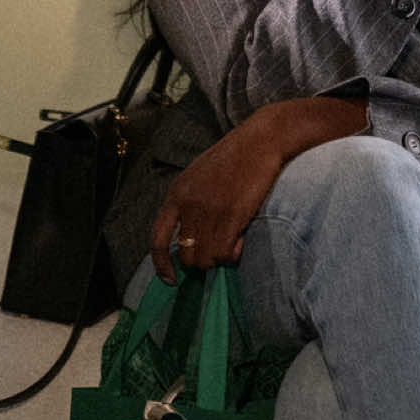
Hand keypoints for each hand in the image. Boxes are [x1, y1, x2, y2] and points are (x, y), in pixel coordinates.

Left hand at [150, 96, 369, 280]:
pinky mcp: (231, 215)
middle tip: (221, 248)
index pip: (158, 239)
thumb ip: (191, 202)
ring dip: (222, 257)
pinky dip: (234, 254)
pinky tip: (242, 239)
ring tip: (235, 240)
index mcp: (177, 194)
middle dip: (204, 259)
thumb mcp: (200, 176)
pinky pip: (226, 253)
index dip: (162, 265)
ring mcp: (209, 211)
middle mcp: (188, 205)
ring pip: (207, 259)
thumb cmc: (236, 156)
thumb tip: (191, 237)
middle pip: (187, 256)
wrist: (262, 139)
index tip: (170, 280)